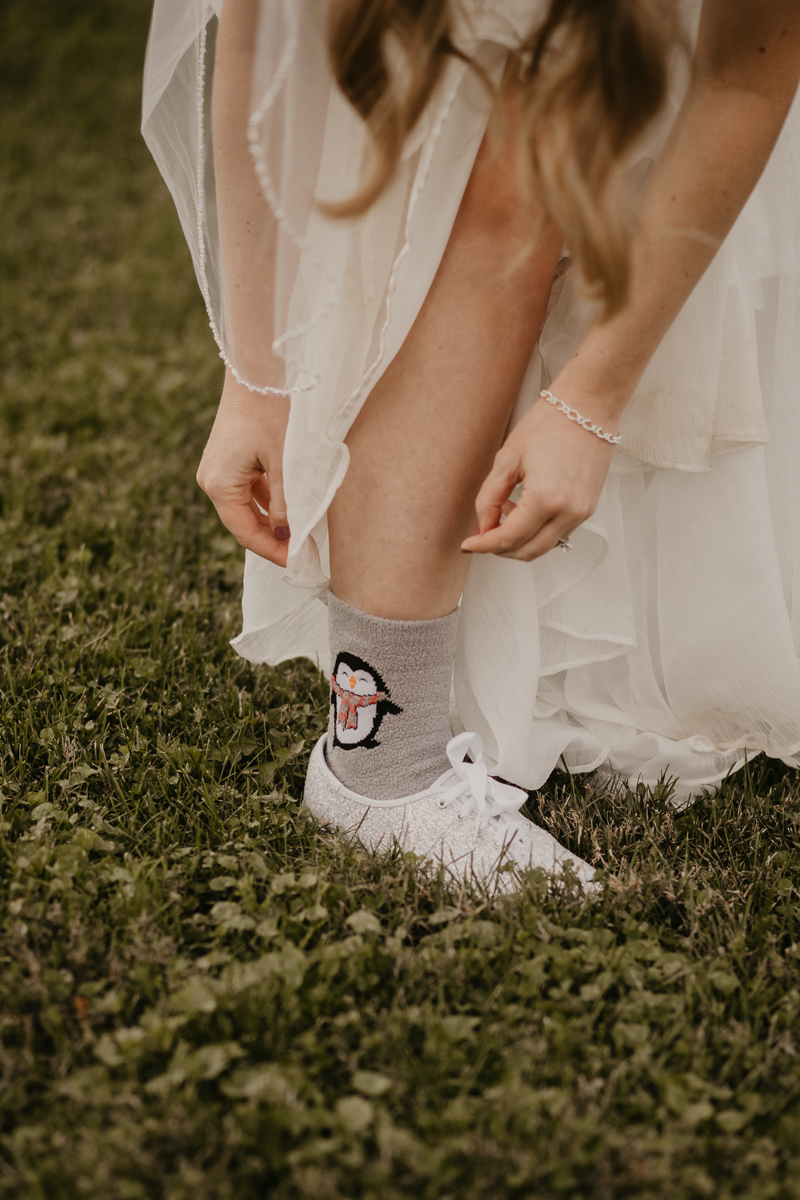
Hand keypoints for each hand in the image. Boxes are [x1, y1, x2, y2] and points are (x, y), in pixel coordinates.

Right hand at [196, 370, 290, 566]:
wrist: (260, 365)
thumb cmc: (274, 410)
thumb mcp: (287, 462)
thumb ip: (288, 504)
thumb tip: (290, 537)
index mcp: (219, 484)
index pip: (247, 534)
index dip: (274, 552)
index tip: (302, 563)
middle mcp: (213, 478)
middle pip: (245, 522)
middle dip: (275, 538)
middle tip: (307, 551)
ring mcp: (220, 467)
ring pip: (250, 506)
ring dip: (276, 519)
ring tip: (306, 530)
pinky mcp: (232, 456)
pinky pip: (252, 488)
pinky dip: (273, 499)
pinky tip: (296, 504)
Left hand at [460, 392, 614, 559]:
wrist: (588, 406)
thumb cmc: (552, 422)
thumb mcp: (507, 459)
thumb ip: (490, 498)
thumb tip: (482, 525)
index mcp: (546, 499)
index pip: (508, 538)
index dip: (483, 545)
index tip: (469, 544)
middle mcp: (568, 512)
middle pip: (527, 551)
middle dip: (500, 548)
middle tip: (482, 533)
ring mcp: (582, 512)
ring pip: (543, 546)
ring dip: (519, 539)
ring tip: (505, 510)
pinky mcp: (588, 508)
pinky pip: (558, 533)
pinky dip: (537, 530)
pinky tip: (524, 508)